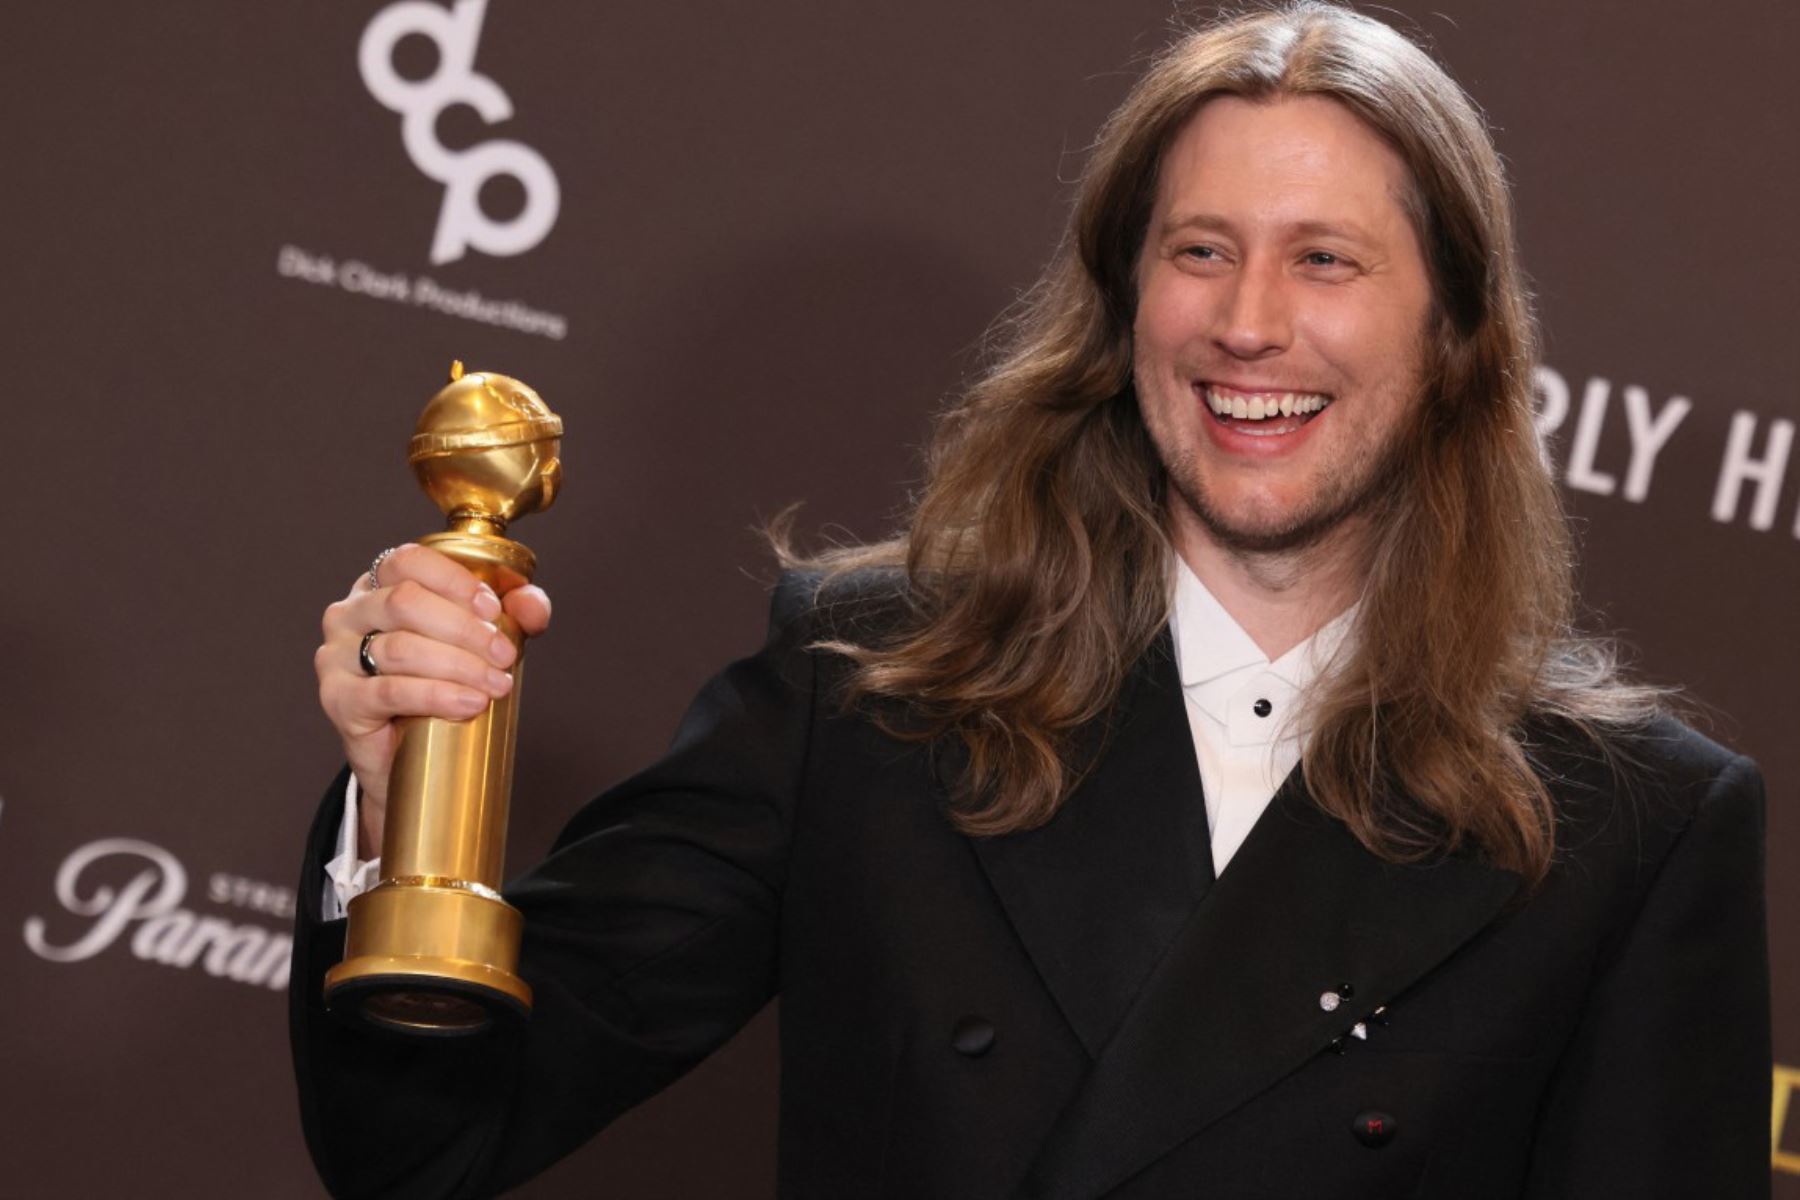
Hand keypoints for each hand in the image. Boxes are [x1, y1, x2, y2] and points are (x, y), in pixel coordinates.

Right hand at [315, 543, 552, 856]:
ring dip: (458, 665)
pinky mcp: (339, 700)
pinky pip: (388, 691)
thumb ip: (514, 614)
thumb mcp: (483, 639)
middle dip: (465, 629)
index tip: (493, 610)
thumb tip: (531, 605)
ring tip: (496, 685)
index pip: (408, 561)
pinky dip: (436, 695)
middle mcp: (349, 613)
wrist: (412, 753)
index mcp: (379, 585)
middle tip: (504, 655)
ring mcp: (336, 656)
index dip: (455, 581)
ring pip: (399, 648)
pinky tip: (469, 703)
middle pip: (404, 602)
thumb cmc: (443, 680)